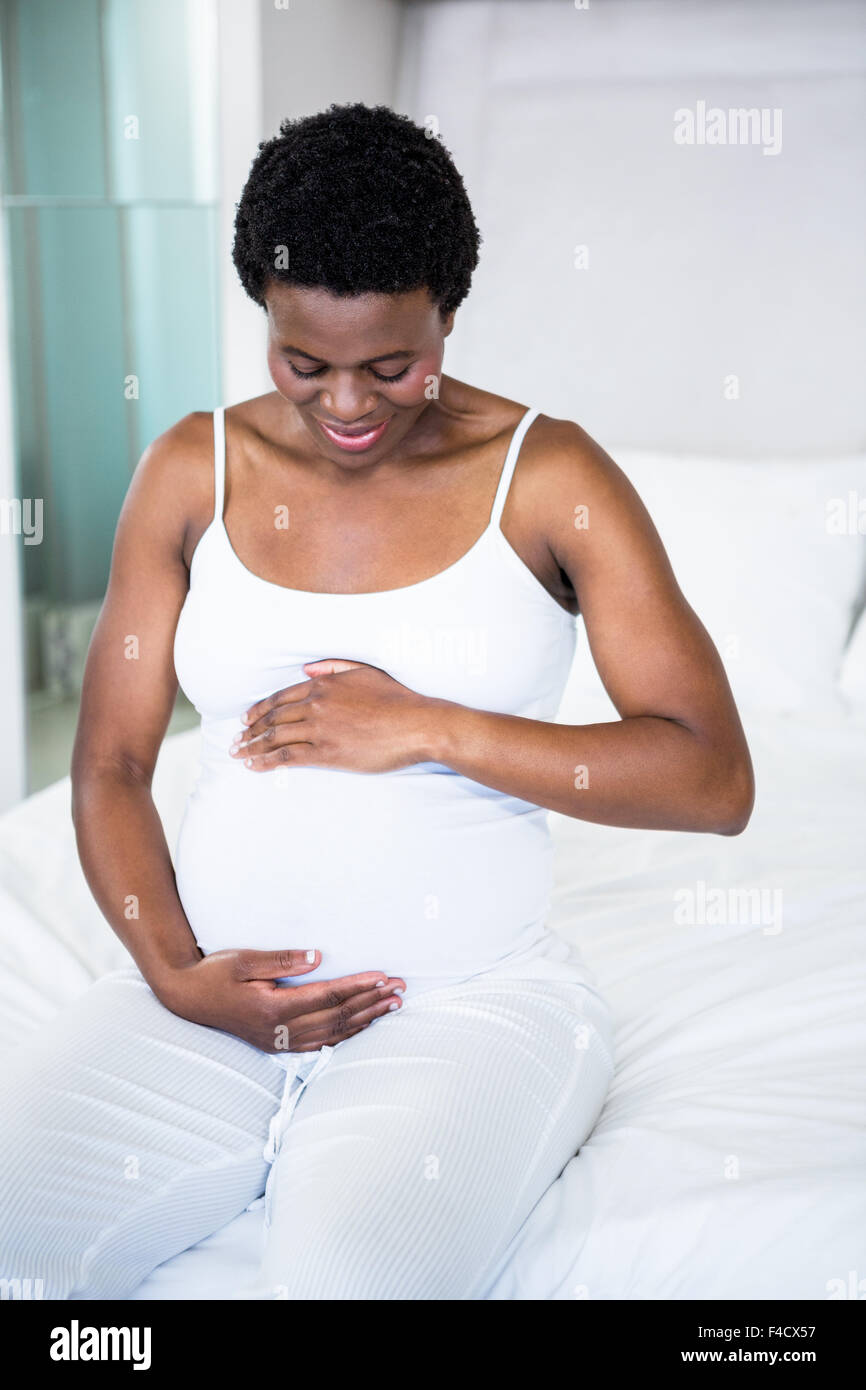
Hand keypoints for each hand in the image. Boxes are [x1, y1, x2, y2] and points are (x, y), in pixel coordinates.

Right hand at [155, 948, 405, 1053]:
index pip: (328, 997)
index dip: (359, 986)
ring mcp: (280, 1042)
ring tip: (392, 1005)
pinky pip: (321, 1043)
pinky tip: (363, 1025)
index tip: (383, 976)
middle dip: (372, 1002)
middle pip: (337, 1017)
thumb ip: (282, 960)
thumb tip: (318, 957)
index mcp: (274, 1009)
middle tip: (401, 989)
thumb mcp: (244, 959)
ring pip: (334, 1033)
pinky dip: (346, 1034)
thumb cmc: (214, 972)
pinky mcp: (278, 1044)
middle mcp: (281, 1031)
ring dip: (365, 1018)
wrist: (186, 997)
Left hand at [229, 659, 434, 772]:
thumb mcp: (365, 671)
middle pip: (273, 718)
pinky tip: (254, 766)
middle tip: (235, 740)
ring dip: (252, 746)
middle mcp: (316, 704)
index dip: (260, 709)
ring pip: (275, 737)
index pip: (281, 697)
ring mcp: (319, 729)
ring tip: (238, 754)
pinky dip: (266, 761)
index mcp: (323, 685)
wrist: (416, 724)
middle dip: (250, 730)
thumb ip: (333, 668)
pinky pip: (287, 757)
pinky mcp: (326, 752)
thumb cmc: (396, 699)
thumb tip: (306, 672)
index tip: (247, 719)